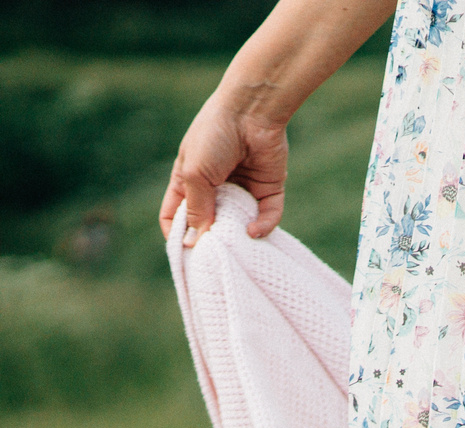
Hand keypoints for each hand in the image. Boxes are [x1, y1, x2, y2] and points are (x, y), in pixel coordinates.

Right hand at [160, 95, 289, 243]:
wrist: (251, 113)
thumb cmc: (213, 137)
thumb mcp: (195, 174)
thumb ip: (197, 208)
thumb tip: (194, 243)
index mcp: (188, 180)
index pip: (176, 214)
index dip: (177, 234)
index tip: (183, 252)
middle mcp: (215, 188)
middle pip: (210, 224)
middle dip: (212, 240)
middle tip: (215, 257)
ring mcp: (243, 189)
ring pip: (241, 223)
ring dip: (238, 236)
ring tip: (235, 246)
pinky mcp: (269, 189)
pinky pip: (267, 216)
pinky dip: (263, 226)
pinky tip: (253, 230)